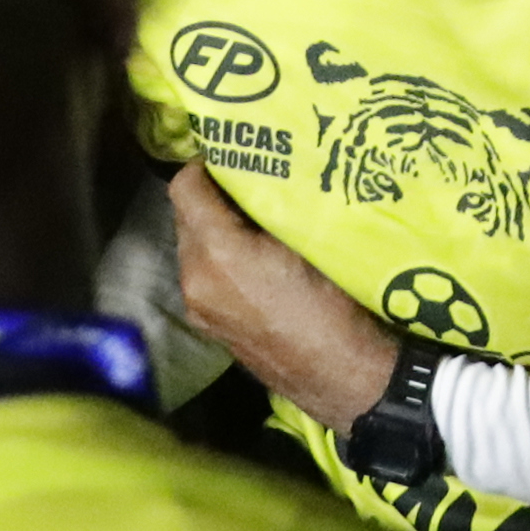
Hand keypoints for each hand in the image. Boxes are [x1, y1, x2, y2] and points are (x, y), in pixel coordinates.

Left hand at [165, 164, 397, 429]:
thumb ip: (269, 206)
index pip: (185, 188)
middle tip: (250, 186)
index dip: (204, 165)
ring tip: (255, 222)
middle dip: (211, 198)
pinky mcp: (210, 327)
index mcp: (215, 253)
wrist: (344, 375)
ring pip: (194, 248)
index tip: (234, 155)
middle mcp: (195, 280)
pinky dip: (220, 259)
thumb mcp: (306, 241)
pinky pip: (205, 276)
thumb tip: (256, 174)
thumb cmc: (334, 302)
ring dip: (215, 230)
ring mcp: (199, 308)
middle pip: (185, 218)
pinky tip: (255, 261)